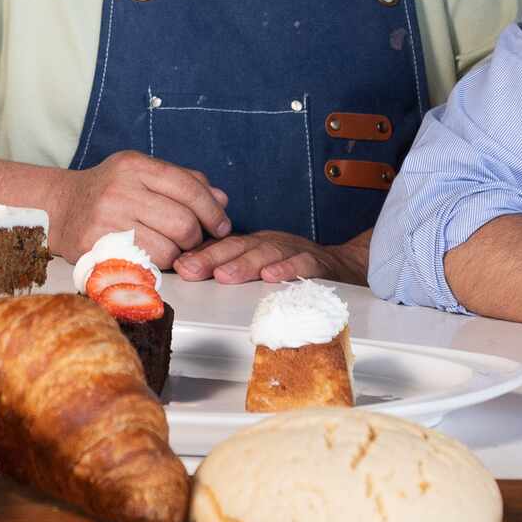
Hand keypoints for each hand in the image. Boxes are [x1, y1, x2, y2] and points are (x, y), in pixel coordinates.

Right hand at [49, 152, 229, 266]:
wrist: (58, 207)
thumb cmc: (107, 190)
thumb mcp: (141, 173)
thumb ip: (184, 183)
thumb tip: (222, 201)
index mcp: (135, 166)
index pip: (190, 188)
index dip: (213, 212)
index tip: (221, 226)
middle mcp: (120, 190)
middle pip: (183, 223)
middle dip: (196, 238)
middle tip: (191, 241)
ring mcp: (106, 220)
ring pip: (167, 250)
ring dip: (176, 256)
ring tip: (168, 249)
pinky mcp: (96, 248)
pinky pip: (144, 267)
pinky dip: (155, 268)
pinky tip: (151, 259)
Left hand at [173, 230, 358, 284]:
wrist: (344, 266)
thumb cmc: (294, 266)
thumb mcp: (260, 263)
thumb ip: (230, 267)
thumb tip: (188, 273)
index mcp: (255, 245)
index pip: (223, 247)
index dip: (201, 255)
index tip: (178, 266)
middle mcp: (271, 244)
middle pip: (240, 247)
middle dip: (213, 258)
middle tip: (191, 269)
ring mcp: (294, 251)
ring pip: (268, 254)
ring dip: (245, 264)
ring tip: (225, 275)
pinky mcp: (318, 263)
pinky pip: (303, 265)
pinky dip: (289, 270)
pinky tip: (273, 277)